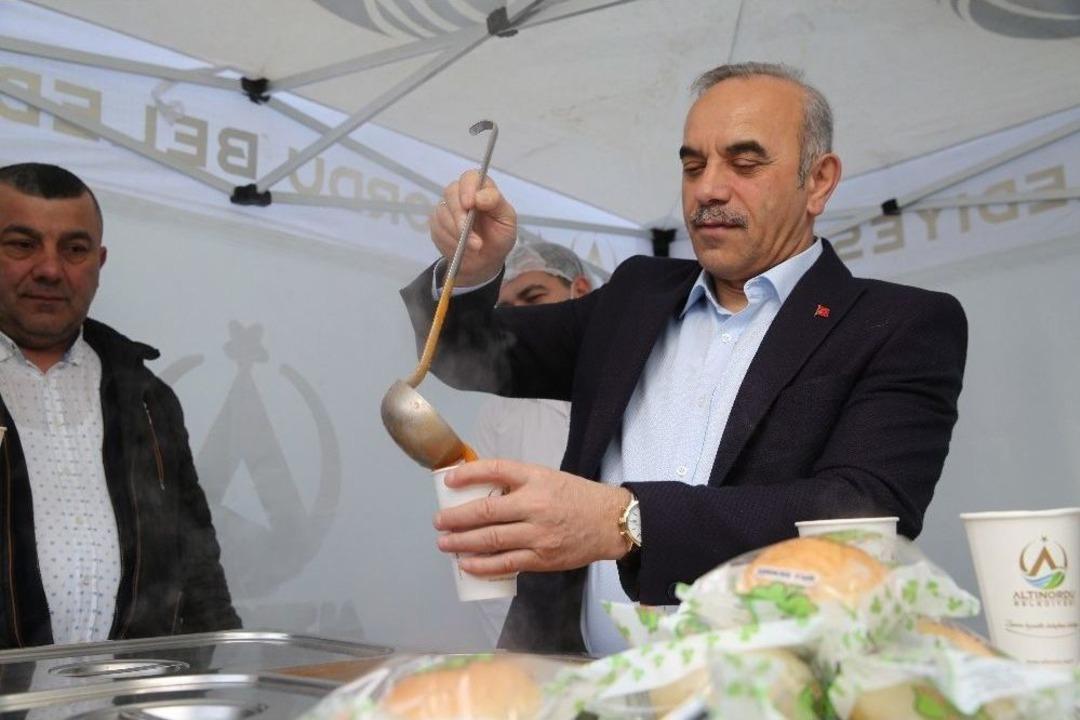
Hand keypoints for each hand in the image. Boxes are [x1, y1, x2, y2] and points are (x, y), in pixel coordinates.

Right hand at [429, 170, 516, 286]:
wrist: (485, 261)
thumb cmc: (498, 237)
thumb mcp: (507, 221)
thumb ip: (496, 203)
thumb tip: (479, 197)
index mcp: (480, 189)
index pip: (470, 178)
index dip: (467, 189)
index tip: (470, 205)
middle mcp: (461, 194)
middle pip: (451, 192)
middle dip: (460, 216)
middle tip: (470, 235)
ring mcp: (446, 208)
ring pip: (442, 213)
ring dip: (457, 233)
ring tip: (474, 246)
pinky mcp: (436, 223)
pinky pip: (437, 228)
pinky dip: (450, 240)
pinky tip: (461, 248)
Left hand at [433, 459, 631, 576]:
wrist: (610, 522)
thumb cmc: (576, 497)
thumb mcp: (547, 477)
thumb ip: (517, 482)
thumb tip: (479, 490)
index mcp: (536, 478)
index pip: (496, 470)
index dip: (469, 474)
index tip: (448, 480)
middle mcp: (536, 505)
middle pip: (487, 511)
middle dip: (456, 517)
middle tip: (439, 521)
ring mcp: (539, 535)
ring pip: (492, 540)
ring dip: (463, 542)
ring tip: (444, 543)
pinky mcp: (543, 559)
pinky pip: (506, 563)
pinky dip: (483, 565)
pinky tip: (466, 564)